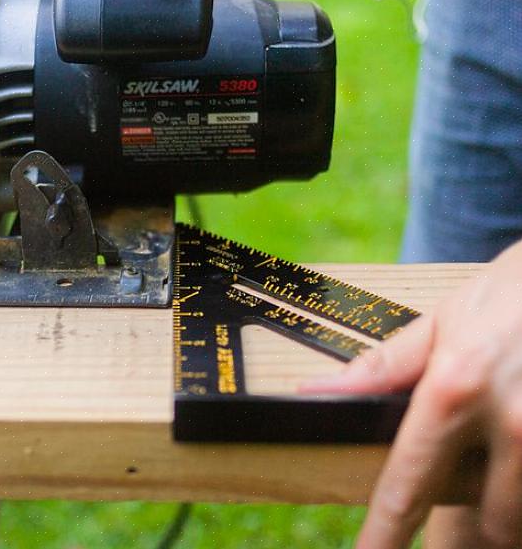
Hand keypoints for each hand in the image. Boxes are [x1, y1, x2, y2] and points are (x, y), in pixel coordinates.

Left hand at [300, 239, 521, 548]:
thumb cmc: (509, 293)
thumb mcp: (440, 323)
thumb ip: (381, 369)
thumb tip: (317, 394)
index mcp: (454, 391)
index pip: (409, 485)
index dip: (386, 535)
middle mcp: (513, 424)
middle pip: (486, 520)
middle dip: (473, 512)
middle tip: (472, 468)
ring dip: (511, 502)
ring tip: (502, 445)